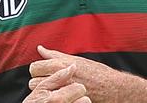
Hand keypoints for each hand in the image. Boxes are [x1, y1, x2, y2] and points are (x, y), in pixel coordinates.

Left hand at [28, 46, 146, 102]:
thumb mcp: (76, 60)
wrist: (112, 88)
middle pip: (34, 81)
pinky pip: (52, 99)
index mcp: (60, 64)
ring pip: (41, 92)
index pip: (34, 67)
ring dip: (46, 90)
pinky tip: (61, 96)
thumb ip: (55, 55)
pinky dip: (54, 98)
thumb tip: (40, 49)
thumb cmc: (96, 72)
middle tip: (51, 82)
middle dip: (40, 81)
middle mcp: (59, 76)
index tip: (45, 73)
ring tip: (56, 89)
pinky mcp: (68, 99)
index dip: (38, 71)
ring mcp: (63, 90)